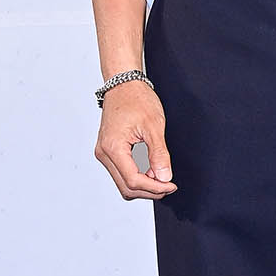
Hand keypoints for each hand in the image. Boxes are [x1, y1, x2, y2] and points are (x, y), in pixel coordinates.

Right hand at [95, 85, 178, 200]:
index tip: (171, 185)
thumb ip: (159, 155)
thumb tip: (165, 178)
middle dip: (149, 191)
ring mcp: (103, 153)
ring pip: (122, 183)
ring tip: (162, 178)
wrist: (124, 85)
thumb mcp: (154, 126)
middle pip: (126, 187)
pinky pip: (121, 173)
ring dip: (143, 186)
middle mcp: (104, 153)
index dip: (154, 188)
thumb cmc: (136, 99)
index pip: (133, 180)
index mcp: (113, 147)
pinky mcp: (107, 151)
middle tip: (169, 185)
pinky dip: (136, 178)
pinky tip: (151, 172)